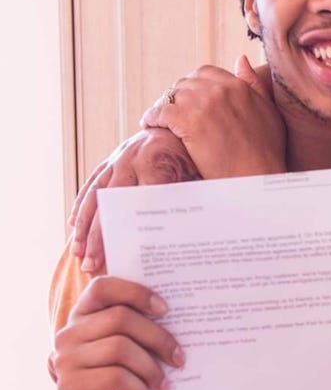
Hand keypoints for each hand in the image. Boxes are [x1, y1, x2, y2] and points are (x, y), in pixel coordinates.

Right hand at [51, 276, 182, 389]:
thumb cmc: (136, 379)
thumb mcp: (140, 345)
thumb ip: (145, 321)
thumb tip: (177, 306)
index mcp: (83, 316)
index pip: (102, 287)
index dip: (136, 293)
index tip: (166, 309)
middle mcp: (67, 335)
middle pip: (120, 318)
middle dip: (157, 337)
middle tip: (179, 357)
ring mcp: (65, 362)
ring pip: (119, 348)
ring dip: (151, 368)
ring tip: (164, 383)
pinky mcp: (71, 389)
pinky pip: (115, 377)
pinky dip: (138, 387)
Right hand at [71, 129, 199, 273]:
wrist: (179, 125)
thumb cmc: (192, 156)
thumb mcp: (198, 176)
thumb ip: (188, 201)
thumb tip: (187, 239)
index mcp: (156, 163)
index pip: (139, 202)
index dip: (130, 230)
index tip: (123, 255)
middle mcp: (132, 160)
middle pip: (111, 205)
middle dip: (99, 236)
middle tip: (91, 264)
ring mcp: (117, 159)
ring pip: (95, 196)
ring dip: (84, 226)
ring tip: (78, 253)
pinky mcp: (110, 159)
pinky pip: (91, 184)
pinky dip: (81, 205)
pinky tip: (74, 225)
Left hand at [139, 56, 286, 179]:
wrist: (256, 178)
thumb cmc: (266, 152)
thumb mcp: (269, 113)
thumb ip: (255, 84)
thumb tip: (240, 59)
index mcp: (238, 86)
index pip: (206, 73)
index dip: (193, 87)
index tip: (189, 101)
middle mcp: (220, 90)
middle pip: (185, 83)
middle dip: (177, 97)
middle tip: (171, 113)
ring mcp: (203, 104)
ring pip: (171, 96)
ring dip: (163, 107)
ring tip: (158, 120)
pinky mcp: (187, 121)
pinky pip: (160, 112)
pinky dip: (152, 118)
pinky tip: (150, 126)